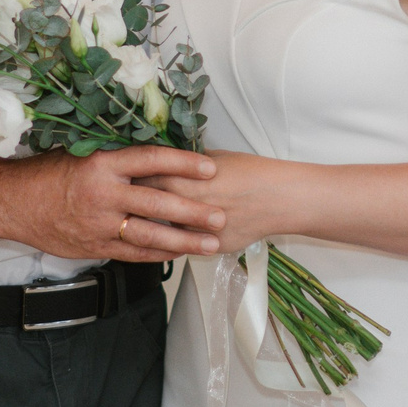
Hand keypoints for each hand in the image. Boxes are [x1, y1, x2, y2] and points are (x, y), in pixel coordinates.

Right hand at [0, 146, 224, 263]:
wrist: (13, 202)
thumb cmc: (49, 173)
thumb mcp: (83, 154)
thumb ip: (118, 160)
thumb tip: (158, 156)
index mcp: (102, 164)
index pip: (151, 161)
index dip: (183, 164)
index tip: (210, 168)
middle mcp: (104, 194)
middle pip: (158, 203)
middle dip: (193, 211)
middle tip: (221, 215)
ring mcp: (100, 224)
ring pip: (150, 234)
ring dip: (183, 240)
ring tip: (210, 243)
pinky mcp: (95, 246)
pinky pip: (133, 253)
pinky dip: (158, 254)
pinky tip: (179, 253)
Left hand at [139, 151, 295, 252]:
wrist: (278, 198)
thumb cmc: (250, 172)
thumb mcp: (214, 158)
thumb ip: (186, 165)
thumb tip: (168, 164)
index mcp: (182, 180)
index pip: (143, 179)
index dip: (134, 178)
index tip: (129, 176)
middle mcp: (183, 208)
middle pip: (146, 206)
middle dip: (137, 202)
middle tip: (130, 198)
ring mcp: (194, 232)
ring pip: (161, 231)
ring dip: (154, 224)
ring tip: (149, 218)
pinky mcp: (206, 248)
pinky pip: (184, 246)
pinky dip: (178, 240)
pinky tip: (178, 233)